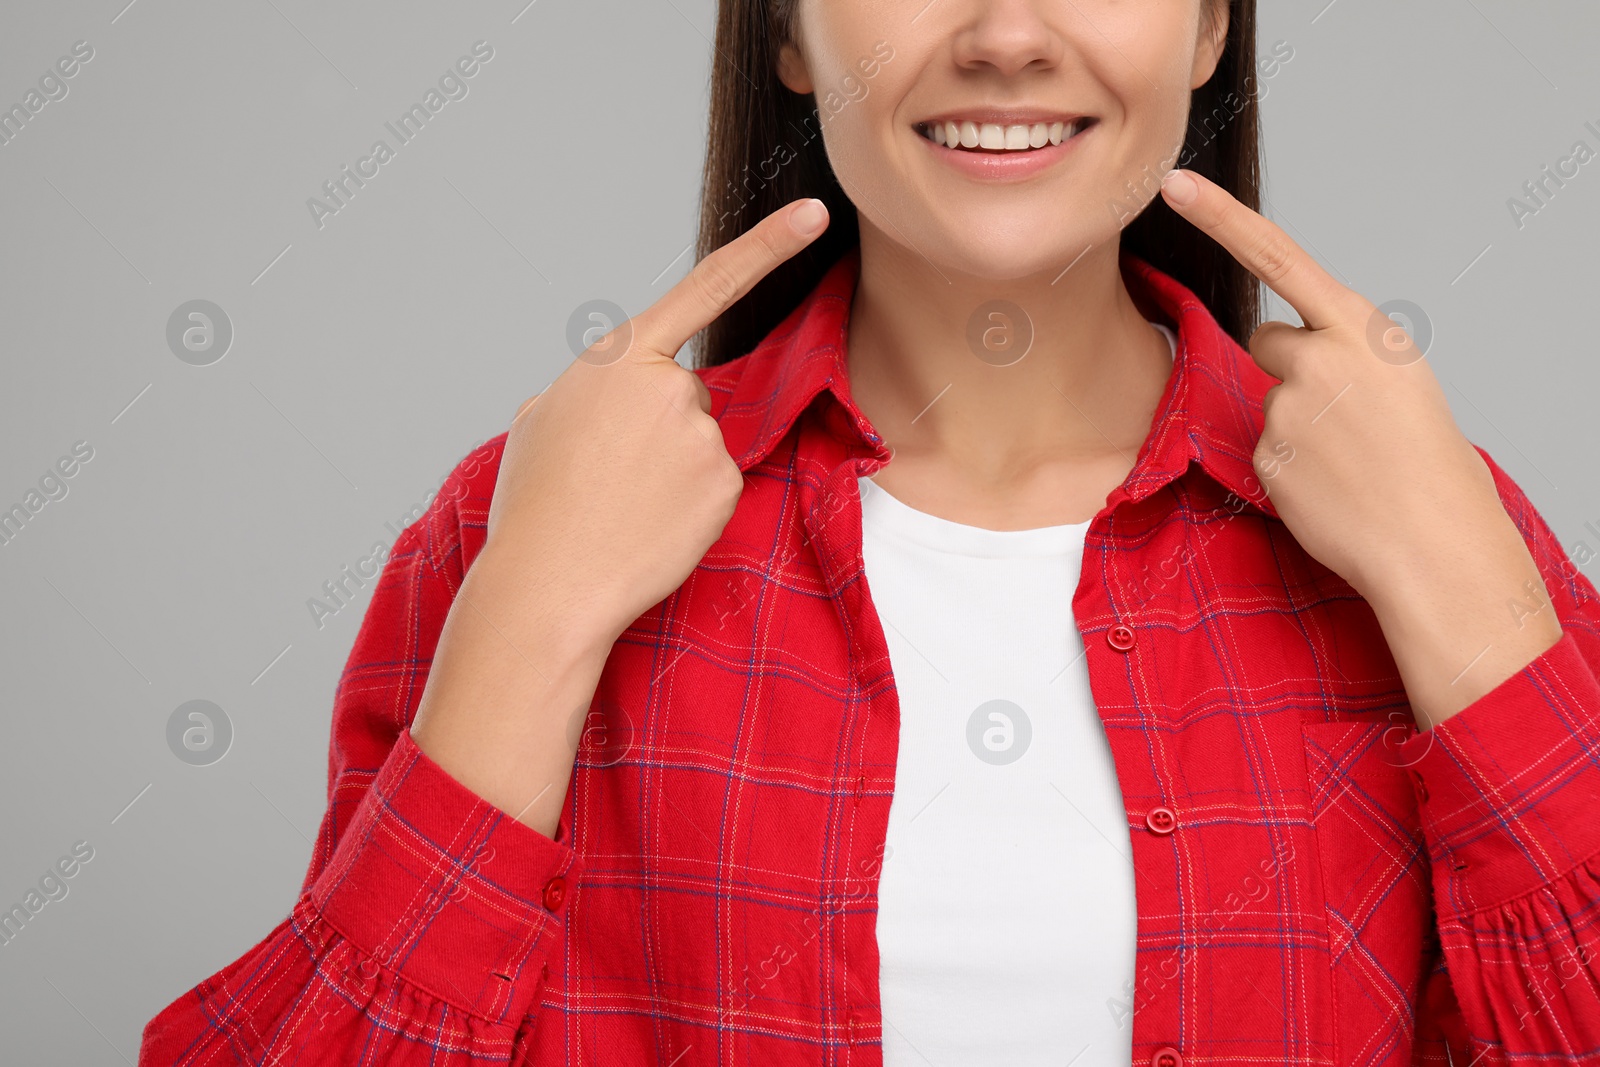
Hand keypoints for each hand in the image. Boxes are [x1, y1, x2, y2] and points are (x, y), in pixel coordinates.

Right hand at [410, 198, 830, 835]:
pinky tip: (648, 526)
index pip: (707, 287)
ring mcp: (704, 437)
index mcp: (619, 359)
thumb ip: (591, 389)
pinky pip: (714, 484)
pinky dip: (688, 505)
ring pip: (700, 443)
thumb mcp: (541, 420)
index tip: (813, 215)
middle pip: (686, 395)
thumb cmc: (535, 506)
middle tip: (606, 478)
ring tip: (617, 505)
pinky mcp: (725, 484)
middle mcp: (671, 387)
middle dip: (655, 431)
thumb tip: (618, 397)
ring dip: (669, 471)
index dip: (768, 247)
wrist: (548, 585)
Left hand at [1156, 168, 1507, 600]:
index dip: (1221, 217)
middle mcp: (1319, 356)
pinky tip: (1333, 489)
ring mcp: (1287, 407)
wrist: (1435, 541)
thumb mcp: (1397, 378)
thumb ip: (1341, 351)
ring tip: (1351, 461)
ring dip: (1298, 426)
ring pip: (1270, 402)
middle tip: (1347, 417)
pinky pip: (1265, 450)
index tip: (1175, 184)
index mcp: (1362, 328)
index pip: (1278, 255)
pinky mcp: (1267, 455)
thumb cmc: (1425, 460)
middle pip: (1267, 341)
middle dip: (1291, 370)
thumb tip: (1284, 352)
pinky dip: (1293, 468)